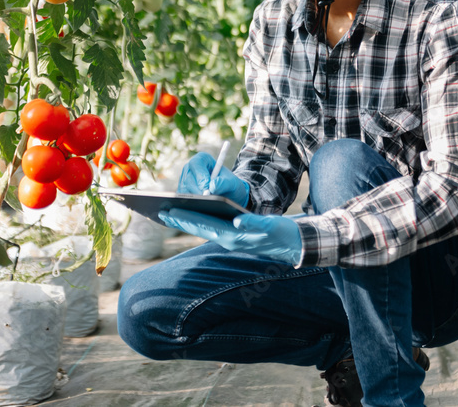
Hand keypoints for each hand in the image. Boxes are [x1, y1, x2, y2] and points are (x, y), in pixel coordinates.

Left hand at [158, 209, 301, 264]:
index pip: (206, 226)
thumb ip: (254, 223)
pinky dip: (199, 222)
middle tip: (161, 211)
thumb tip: (238, 219)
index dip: (187, 218)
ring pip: (204, 229)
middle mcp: (230, 240)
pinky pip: (212, 229)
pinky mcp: (235, 238)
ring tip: (170, 212)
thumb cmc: (284, 234)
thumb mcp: (271, 226)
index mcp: (236, 237)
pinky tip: (192, 215)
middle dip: (181, 220)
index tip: (170, 211)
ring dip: (187, 221)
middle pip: (201, 228)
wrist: (296, 246)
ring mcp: (232, 240)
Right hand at [177, 152, 249, 207]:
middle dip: (197, 190)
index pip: (196, 164)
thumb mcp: (232, 183)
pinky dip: (191, 204)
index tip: (207, 187)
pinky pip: (182, 199)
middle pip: (188, 179)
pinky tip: (201, 208)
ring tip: (206, 204)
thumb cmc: (230, 185)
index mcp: (202, 160)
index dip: (200, 175)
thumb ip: (224, 183)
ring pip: (184, 190)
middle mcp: (191, 169)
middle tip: (207, 200)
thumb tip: (212, 186)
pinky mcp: (183, 193)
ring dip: (195, 198)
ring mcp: (185, 181)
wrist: (229, 194)